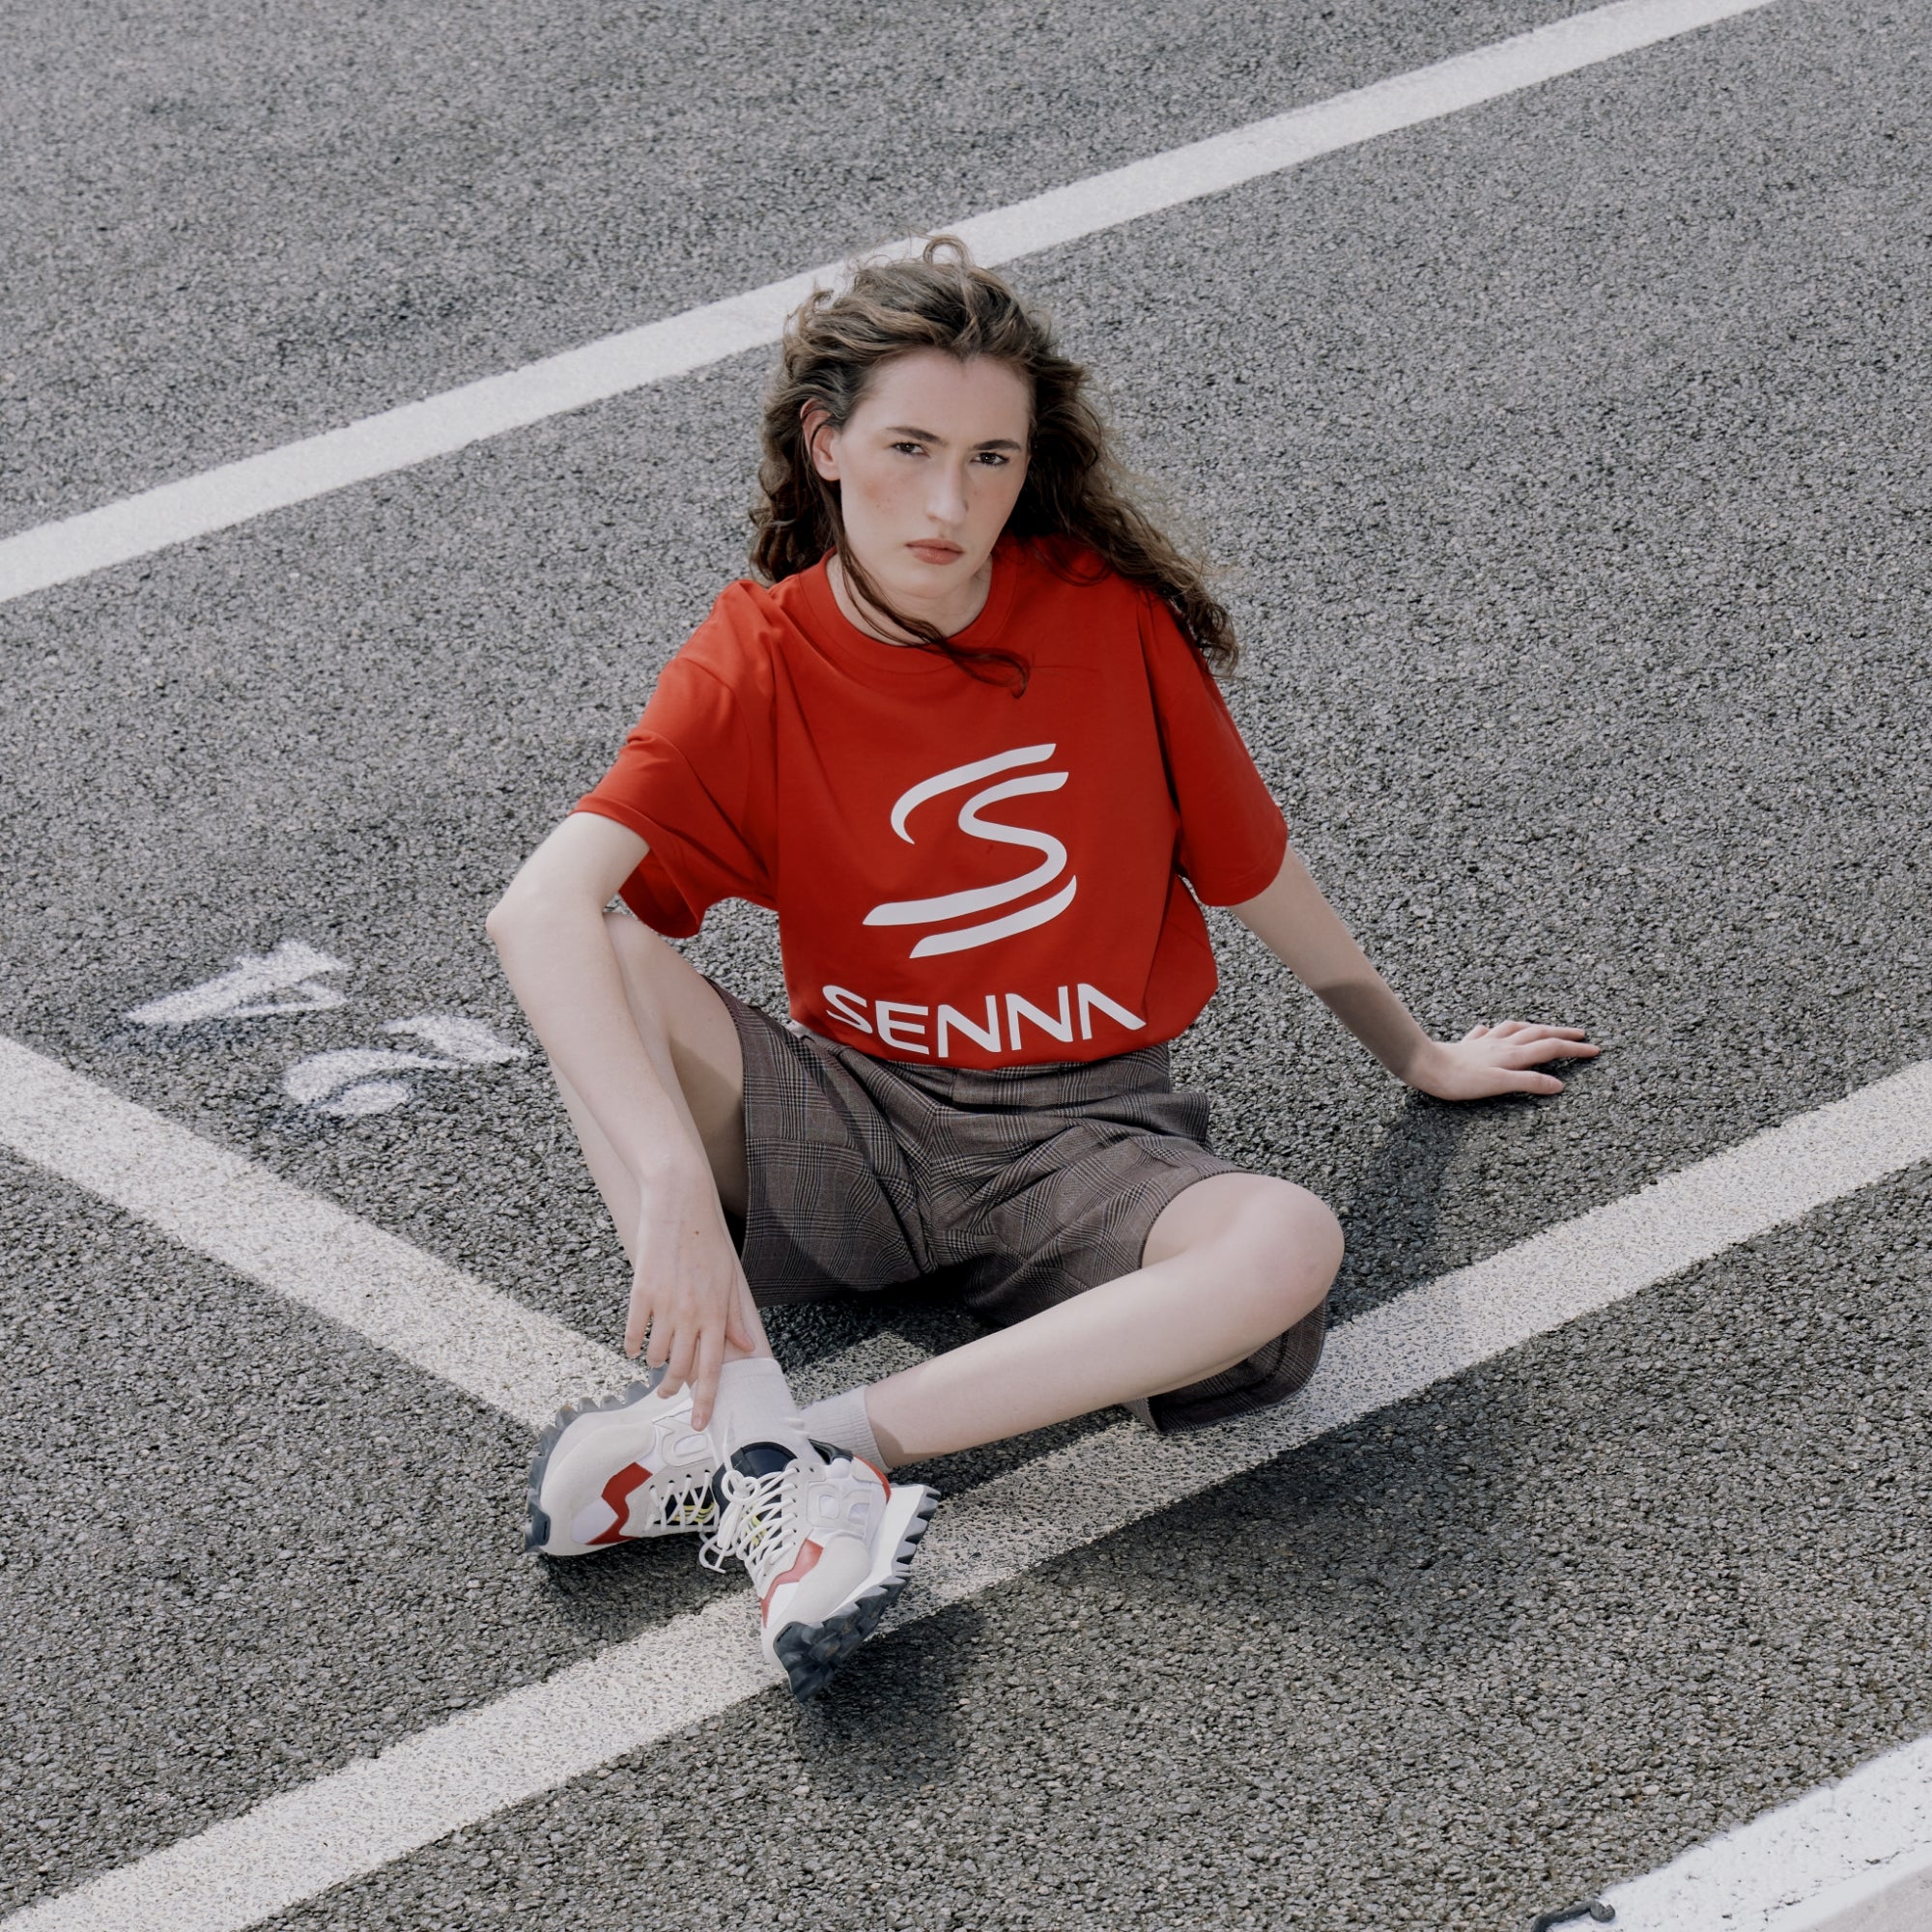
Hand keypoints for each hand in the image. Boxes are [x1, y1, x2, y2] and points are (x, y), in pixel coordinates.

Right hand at [624, 1164, 757, 1429]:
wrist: (680, 1203)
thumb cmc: (708, 1238)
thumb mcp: (729, 1278)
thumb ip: (734, 1317)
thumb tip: (745, 1346)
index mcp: (717, 1313)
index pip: (711, 1369)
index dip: (705, 1401)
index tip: (699, 1423)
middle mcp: (691, 1314)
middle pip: (680, 1369)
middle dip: (674, 1389)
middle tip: (668, 1394)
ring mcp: (664, 1304)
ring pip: (657, 1355)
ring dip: (657, 1364)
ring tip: (657, 1363)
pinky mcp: (641, 1292)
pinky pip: (635, 1332)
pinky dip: (634, 1346)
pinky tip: (635, 1348)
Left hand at [1407, 1020, 1599, 1100]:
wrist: (1425, 1065)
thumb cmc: (1460, 1079)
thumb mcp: (1499, 1084)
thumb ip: (1529, 1082)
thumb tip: (1558, 1084)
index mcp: (1512, 1054)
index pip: (1551, 1048)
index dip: (1574, 1050)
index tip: (1595, 1050)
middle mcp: (1501, 1044)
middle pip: (1538, 1034)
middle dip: (1562, 1034)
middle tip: (1581, 1035)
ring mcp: (1484, 1043)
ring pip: (1515, 1029)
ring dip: (1534, 1028)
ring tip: (1544, 1028)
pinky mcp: (1467, 1045)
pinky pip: (1486, 1033)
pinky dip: (1496, 1031)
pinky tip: (1491, 1031)